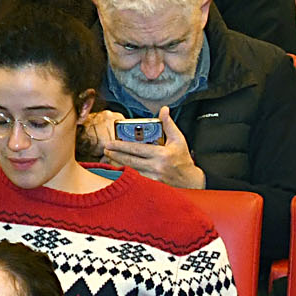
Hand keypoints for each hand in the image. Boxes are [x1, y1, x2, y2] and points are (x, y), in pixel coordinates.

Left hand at [89, 105, 204, 189]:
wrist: (190, 180)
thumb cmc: (182, 158)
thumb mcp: (178, 139)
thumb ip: (169, 124)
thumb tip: (164, 110)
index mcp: (162, 154)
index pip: (137, 149)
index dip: (121, 146)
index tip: (110, 143)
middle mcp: (156, 167)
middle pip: (129, 160)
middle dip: (114, 154)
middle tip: (105, 149)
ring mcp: (152, 177)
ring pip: (129, 170)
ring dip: (117, 163)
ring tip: (108, 156)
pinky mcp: (150, 185)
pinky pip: (133, 178)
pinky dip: (124, 172)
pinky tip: (116, 167)